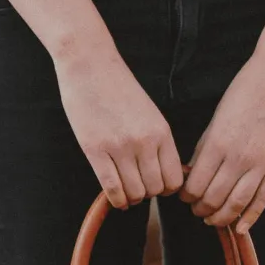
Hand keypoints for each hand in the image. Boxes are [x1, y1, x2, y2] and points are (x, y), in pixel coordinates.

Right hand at [54, 44, 183, 208]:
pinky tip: (116, 198)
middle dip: (148, 194)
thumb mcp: (149, 113)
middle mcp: (145, 141)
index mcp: (161, 131)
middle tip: (139, 188)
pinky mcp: (95, 150)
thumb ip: (158, 141)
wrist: (90, 64)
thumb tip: (166, 172)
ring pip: (135, 192)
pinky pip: (111, 188)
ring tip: (126, 192)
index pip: (175, 178)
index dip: (167, 189)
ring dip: (132, 198)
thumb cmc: (118, 87)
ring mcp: (120, 147)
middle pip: (155, 189)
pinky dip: (116, 200)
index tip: (158, 186)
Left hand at [181, 46, 264, 231]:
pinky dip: (250, 218)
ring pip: (236, 205)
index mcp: (218, 143)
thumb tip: (190, 175)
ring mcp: (262, 163)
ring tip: (212, 219)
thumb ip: (205, 149)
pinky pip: (263, 199)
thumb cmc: (245, 90)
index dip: (186, 196)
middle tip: (197, 210)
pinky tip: (240, 228)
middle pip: (213, 199)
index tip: (184, 196)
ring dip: (221, 218)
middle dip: (200, 209)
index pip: (194, 186)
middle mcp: (239, 157)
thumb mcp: (217, 118)